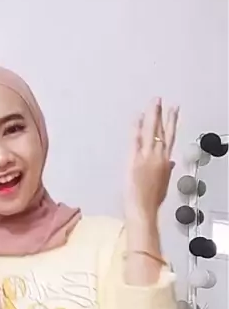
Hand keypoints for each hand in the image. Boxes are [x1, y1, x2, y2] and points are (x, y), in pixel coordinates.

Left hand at [125, 98, 178, 223]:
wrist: (143, 208)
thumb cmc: (152, 200)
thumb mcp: (164, 183)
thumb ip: (167, 170)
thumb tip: (171, 163)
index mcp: (166, 162)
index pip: (170, 136)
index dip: (172, 122)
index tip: (173, 110)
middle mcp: (158, 157)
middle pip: (161, 130)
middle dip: (161, 113)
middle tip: (158, 100)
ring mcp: (146, 157)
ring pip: (151, 131)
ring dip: (151, 115)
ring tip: (152, 103)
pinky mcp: (134, 160)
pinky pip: (136, 140)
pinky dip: (136, 128)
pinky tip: (137, 117)